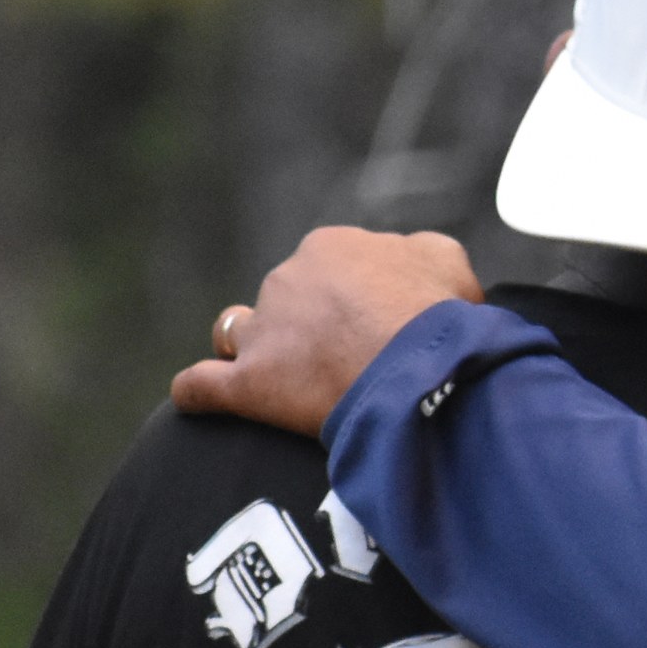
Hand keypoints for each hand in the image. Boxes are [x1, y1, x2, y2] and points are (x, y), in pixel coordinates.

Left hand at [171, 226, 481, 437]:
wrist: (417, 365)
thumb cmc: (437, 313)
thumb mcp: (447, 261)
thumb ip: (419, 254)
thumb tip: (409, 263)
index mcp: (331, 247)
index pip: (332, 266)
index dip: (356, 296)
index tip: (379, 324)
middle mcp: (287, 279)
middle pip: (287, 299)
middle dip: (310, 323)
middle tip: (349, 358)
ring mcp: (263, 331)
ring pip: (237, 331)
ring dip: (252, 346)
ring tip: (281, 375)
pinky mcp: (247, 384)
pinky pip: (201, 386)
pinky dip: (199, 392)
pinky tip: (198, 399)